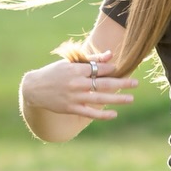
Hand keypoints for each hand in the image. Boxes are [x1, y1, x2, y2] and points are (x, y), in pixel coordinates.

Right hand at [20, 50, 137, 121]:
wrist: (34, 88)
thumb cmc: (54, 73)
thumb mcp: (70, 63)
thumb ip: (91, 59)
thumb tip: (110, 55)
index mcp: (75, 70)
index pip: (98, 69)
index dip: (110, 69)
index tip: (120, 69)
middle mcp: (76, 83)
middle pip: (103, 83)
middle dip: (121, 83)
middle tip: (136, 83)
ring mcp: (74, 97)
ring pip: (99, 99)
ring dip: (116, 99)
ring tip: (131, 98)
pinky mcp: (71, 108)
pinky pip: (89, 112)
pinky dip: (102, 114)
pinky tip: (114, 114)